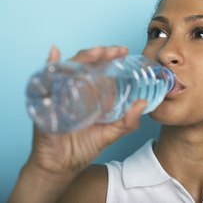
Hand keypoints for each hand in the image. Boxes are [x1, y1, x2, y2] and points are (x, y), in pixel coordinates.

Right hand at [28, 46, 146, 174]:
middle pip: (86, 64)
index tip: (123, 51)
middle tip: (113, 51)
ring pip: (69, 68)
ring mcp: (61, 92)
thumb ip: (128, 121)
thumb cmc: (84, 147)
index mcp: (92, 93)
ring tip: (96, 53)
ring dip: (82, 58)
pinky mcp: (47, 101)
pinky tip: (55, 55)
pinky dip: (49, 65)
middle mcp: (76, 88)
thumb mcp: (111, 133)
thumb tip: (143, 103)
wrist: (62, 166)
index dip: (111, 57)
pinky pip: (45, 80)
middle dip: (100, 54)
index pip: (100, 69)